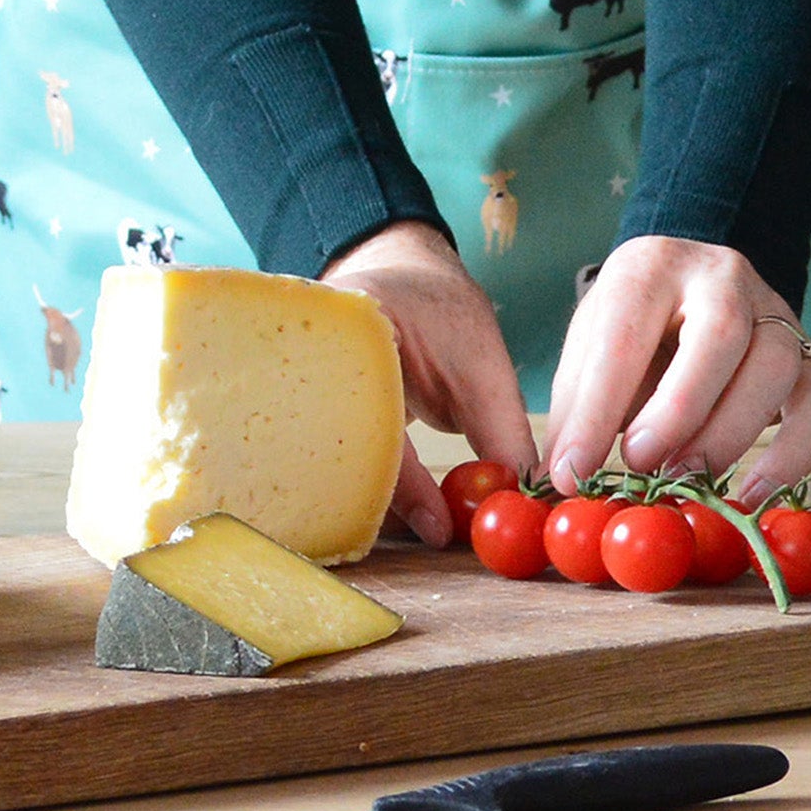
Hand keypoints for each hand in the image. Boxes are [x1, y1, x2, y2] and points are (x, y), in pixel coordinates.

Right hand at [320, 220, 534, 545]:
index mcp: (347, 329)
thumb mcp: (482, 366)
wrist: (404, 278)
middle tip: (433, 533)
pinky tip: (403, 507)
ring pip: (329, 469)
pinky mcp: (304, 412)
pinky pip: (330, 463)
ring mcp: (296, 386)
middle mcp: (304, 358)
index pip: (370, 422)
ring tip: (427, 521)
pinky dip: (368, 489)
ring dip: (376, 503)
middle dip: (384, 504)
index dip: (407, 486)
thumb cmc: (442, 312)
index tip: (440, 528)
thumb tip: (514, 502)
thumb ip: (499, 432)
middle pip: (334, 457)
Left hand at [543, 235, 810, 508]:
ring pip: (775, 365)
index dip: (597, 411)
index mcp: (653, 266)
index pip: (626, 333)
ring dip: (728, 434)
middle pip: (721, 333)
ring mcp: (775, 310)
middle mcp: (722, 275)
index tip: (572, 473)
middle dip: (678, 410)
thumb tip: (560, 480)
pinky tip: (752, 494)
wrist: (687, 294)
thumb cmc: (631, 332)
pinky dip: (793, 455)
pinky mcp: (809, 354)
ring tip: (685, 479)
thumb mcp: (589, 351)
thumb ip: (577, 410)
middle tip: (641, 465)